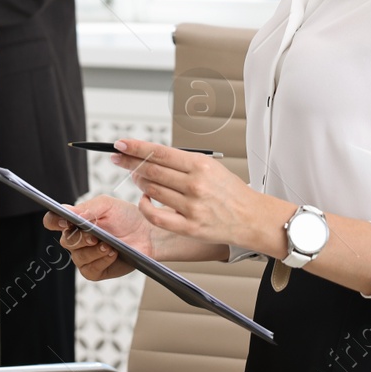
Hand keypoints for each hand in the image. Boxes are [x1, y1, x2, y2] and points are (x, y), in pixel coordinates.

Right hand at [44, 195, 153, 281]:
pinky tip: (112, 254)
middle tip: (94, 236)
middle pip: (65, 241)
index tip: (65, 221)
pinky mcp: (95, 270)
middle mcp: (76, 239)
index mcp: (76, 221)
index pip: (53, 221)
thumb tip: (69, 212)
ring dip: (94, 251)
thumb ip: (88, 208)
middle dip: (80, 239)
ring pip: (78, 257)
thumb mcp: (107, 205)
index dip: (54, 221)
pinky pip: (89, 270)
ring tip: (110, 246)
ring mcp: (85, 256)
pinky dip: (101, 261)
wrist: (147, 235)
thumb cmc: (127, 218)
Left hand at [112, 137, 281, 251]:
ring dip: (139, 182)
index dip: (135, 147)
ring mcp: (191, 207)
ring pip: (151, 190)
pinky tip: (144, 200)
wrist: (251, 217)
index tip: (120, 144)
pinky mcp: (189, 227)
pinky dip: (145, 206)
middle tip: (119, 159)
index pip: (159, 152)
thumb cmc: (229, 191)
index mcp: (200, 165)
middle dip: (130, 163)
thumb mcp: (210, 167)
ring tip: (137, 177)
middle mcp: (195, 185)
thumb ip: (181, 162)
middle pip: (151, 170)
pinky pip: (156, 216)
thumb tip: (148, 156)